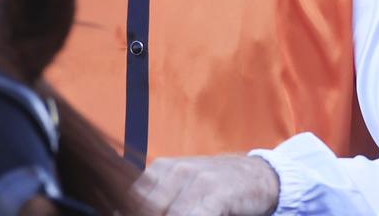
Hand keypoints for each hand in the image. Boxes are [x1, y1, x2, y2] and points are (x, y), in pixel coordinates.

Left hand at [131, 155, 279, 215]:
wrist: (258, 175)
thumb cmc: (216, 186)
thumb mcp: (182, 185)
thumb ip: (157, 198)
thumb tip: (120, 213)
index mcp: (160, 168)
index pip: (132, 200)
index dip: (127, 213)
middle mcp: (175, 170)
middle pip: (147, 208)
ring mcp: (196, 179)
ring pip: (169, 214)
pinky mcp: (215, 192)